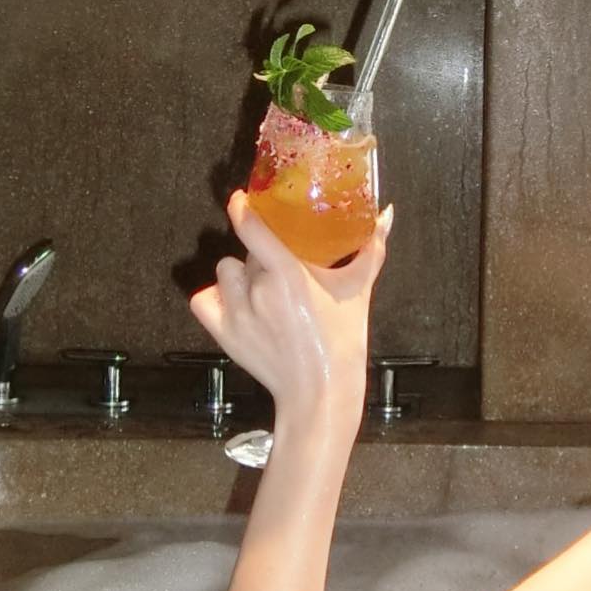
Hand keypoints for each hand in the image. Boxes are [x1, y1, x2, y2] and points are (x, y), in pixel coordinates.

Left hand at [189, 191, 392, 420]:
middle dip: (263, 255)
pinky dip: (216, 297)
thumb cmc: (342, 341)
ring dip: (239, 275)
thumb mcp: (358, 290)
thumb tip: (386, 213)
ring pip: (225, 271)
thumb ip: (371, 248)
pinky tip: (236, 303)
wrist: (321, 391)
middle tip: (283, 271)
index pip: (251, 226)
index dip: (243, 206)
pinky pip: (204, 299)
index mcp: (287, 273)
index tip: (243, 198)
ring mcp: (236, 312)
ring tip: (261, 290)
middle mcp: (256, 289)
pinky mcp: (223, 333)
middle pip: (247, 252)